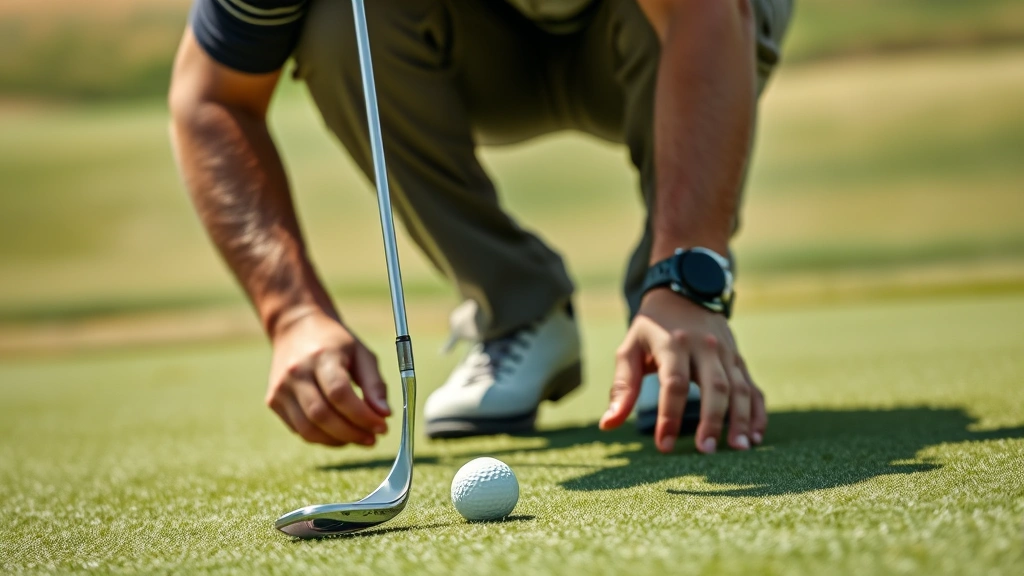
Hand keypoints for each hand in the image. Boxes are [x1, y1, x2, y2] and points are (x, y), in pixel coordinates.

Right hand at [265, 309, 390, 446]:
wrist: (296, 328)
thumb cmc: (335, 343)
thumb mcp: (362, 354)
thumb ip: (375, 384)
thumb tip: (385, 415)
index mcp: (321, 355)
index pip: (339, 393)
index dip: (362, 416)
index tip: (382, 427)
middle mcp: (296, 372)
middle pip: (322, 415)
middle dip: (352, 433)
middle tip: (372, 439)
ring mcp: (281, 388)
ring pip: (309, 429)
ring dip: (338, 440)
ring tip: (359, 438)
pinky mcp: (273, 401)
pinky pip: (300, 430)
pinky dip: (323, 438)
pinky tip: (340, 433)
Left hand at [599, 289, 765, 453]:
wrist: (684, 292)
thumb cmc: (651, 328)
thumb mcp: (630, 349)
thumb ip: (622, 387)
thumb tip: (608, 425)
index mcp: (673, 344)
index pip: (674, 384)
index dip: (669, 416)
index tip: (664, 446)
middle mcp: (704, 347)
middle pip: (714, 386)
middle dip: (712, 420)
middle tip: (706, 451)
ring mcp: (726, 353)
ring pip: (739, 388)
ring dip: (741, 420)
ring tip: (738, 449)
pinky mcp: (739, 359)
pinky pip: (753, 387)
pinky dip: (758, 413)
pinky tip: (755, 437)